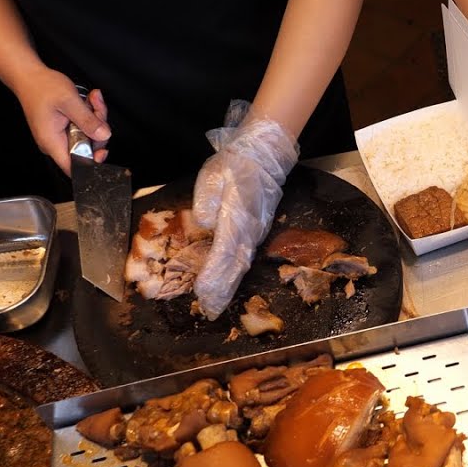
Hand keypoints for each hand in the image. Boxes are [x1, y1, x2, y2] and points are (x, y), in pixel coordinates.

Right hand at [12, 65, 110, 173]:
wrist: (29, 76)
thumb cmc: (42, 86)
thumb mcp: (69, 101)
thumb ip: (87, 120)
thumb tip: (104, 136)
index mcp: (52, 142)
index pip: (74, 167)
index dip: (91, 164)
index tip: (103, 150)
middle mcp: (56, 143)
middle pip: (88, 149)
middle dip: (98, 130)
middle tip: (97, 108)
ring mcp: (61, 136)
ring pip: (89, 136)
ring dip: (96, 118)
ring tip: (93, 98)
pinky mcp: (66, 128)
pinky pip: (85, 127)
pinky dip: (91, 114)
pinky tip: (90, 100)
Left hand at [192, 101, 299, 320]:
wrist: (264, 156)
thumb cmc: (235, 164)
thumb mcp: (213, 175)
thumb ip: (207, 200)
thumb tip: (204, 223)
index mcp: (236, 218)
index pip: (223, 252)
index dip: (213, 274)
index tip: (202, 292)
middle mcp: (249, 230)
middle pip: (235, 266)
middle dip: (222, 289)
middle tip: (211, 310)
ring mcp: (255, 232)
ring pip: (241, 264)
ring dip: (229, 285)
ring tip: (218, 303)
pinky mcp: (256, 230)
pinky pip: (245, 257)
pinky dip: (235, 273)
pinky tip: (229, 281)